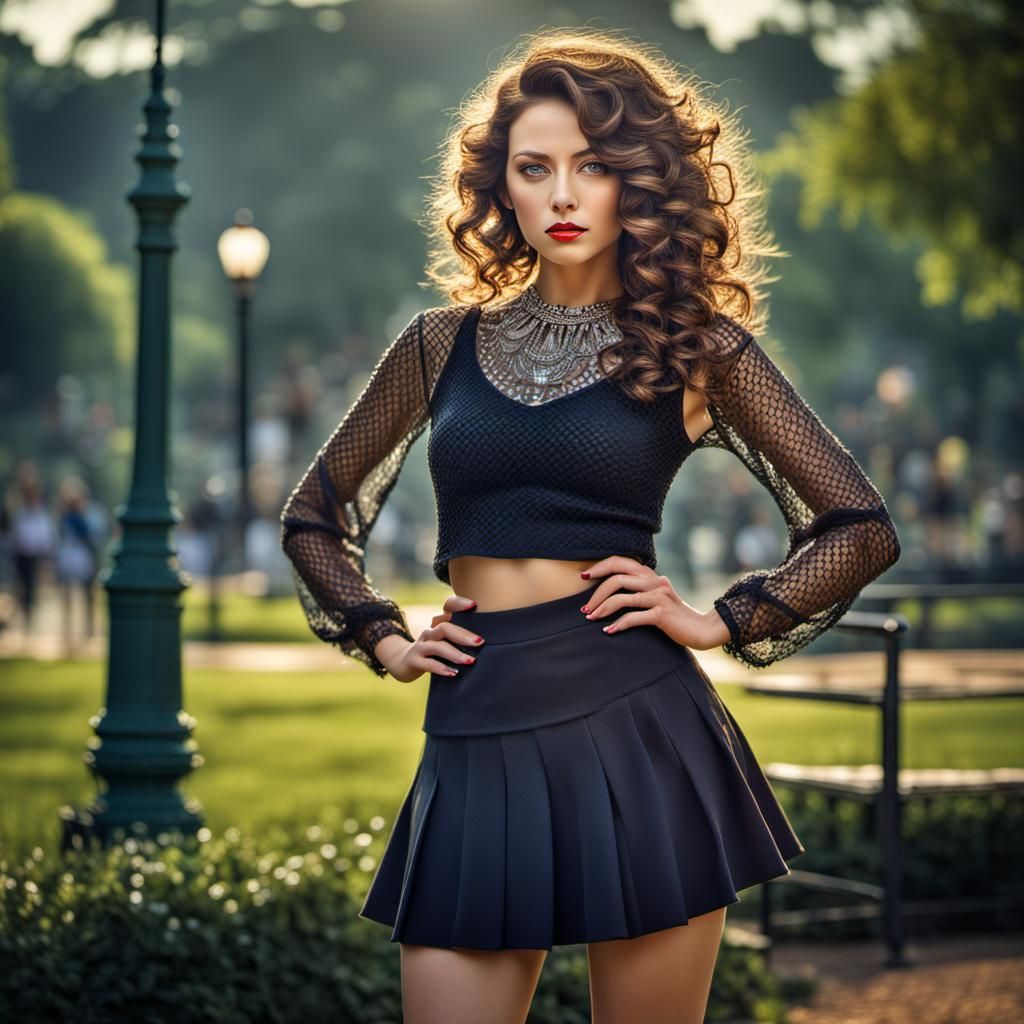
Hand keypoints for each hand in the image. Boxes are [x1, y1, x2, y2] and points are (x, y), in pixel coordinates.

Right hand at [376, 594, 485, 682]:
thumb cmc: (434, 651)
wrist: (404, 662)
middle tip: (480, 642)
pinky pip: (428, 663)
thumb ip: (462, 638)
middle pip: (445, 627)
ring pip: (437, 646)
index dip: (459, 603)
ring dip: (455, 653)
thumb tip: (489, 641)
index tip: (474, 605)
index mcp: (439, 623)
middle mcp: (430, 632)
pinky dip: (441, 668)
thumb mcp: (446, 641)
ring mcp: (421, 646)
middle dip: (463, 635)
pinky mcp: (415, 660)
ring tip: (470, 661)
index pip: (448, 606)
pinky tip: (453, 673)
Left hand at [579, 555, 731, 651]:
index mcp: (650, 574)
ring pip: (622, 598)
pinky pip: (633, 617)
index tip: (584, 577)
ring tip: (591, 618)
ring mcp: (659, 597)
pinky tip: (608, 630)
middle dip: (596, 593)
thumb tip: (608, 589)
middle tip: (585, 608)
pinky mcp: (662, 614)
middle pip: (616, 578)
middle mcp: (654, 581)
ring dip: (602, 609)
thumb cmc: (672, 615)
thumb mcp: (655, 596)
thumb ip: (638, 588)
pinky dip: (618, 624)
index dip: (599, 567)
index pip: (620, 562)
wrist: (700, 629)